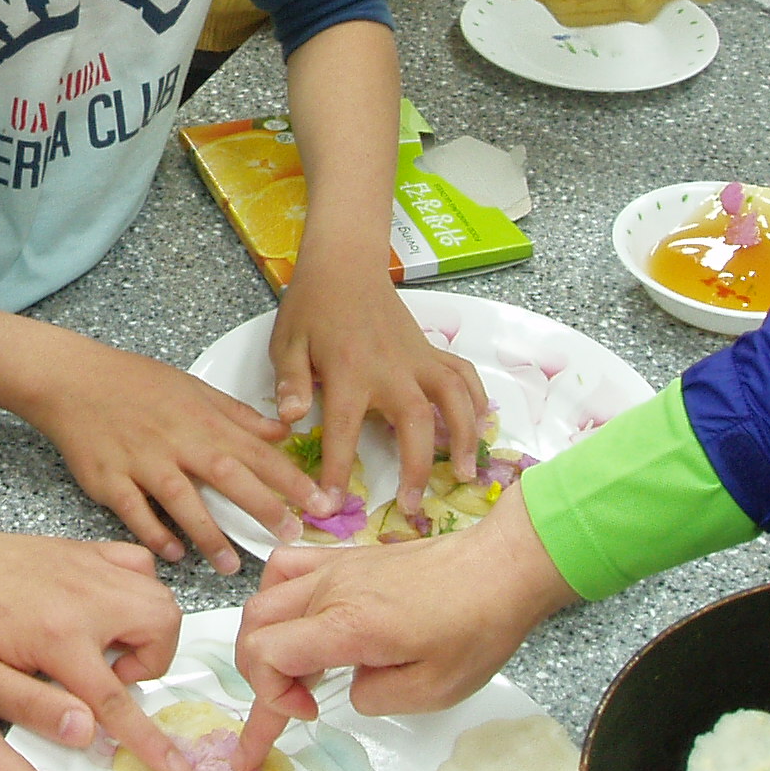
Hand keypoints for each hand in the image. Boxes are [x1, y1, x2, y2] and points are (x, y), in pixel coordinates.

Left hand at [0, 522, 193, 770]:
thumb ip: (35, 708)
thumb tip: (87, 730)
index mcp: (58, 638)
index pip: (117, 699)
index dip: (150, 741)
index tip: (176, 769)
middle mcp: (85, 598)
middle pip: (160, 629)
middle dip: (151, 665)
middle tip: (107, 676)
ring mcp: (89, 568)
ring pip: (158, 595)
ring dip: (148, 630)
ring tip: (105, 646)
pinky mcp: (85, 551)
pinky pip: (138, 563)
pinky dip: (138, 588)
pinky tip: (107, 608)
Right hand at [21, 333, 317, 572]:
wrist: (72, 380)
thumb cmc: (134, 383)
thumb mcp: (192, 388)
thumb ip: (237, 415)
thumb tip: (282, 432)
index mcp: (201, 419)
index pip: (257, 451)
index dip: (292, 479)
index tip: (323, 504)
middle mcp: (176, 441)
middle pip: (227, 475)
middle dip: (263, 507)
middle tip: (291, 536)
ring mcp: (141, 461)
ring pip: (182, 501)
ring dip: (209, 534)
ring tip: (232, 565)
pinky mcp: (109, 479)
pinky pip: (135, 512)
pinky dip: (155, 534)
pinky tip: (174, 554)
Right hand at [229, 484, 576, 770]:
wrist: (499, 569)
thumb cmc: (476, 629)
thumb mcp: (433, 691)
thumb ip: (374, 698)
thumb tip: (352, 687)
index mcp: (347, 624)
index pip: (266, 653)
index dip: (271, 696)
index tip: (310, 713)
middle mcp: (329, 590)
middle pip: (254, 626)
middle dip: (260, 677)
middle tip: (292, 708)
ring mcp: (334, 568)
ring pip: (264, 598)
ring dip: (265, 639)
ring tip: (294, 668)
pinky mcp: (346, 558)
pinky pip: (287, 568)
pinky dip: (276, 598)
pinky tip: (298, 619)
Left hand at [269, 258, 488, 516]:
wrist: (344, 263)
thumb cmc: (311, 305)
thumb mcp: (286, 342)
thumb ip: (290, 382)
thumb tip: (288, 420)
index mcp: (348, 372)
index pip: (343, 432)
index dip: (338, 472)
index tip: (332, 507)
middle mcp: (390, 369)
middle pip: (415, 424)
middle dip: (419, 468)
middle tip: (416, 506)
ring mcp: (417, 359)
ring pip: (453, 400)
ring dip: (464, 437)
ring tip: (467, 474)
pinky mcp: (432, 349)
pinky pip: (463, 375)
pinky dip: (477, 400)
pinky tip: (483, 425)